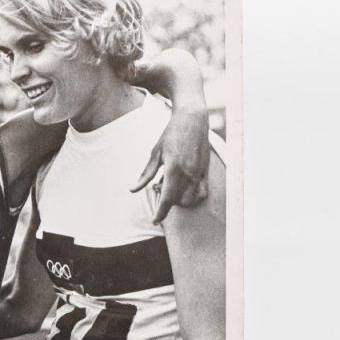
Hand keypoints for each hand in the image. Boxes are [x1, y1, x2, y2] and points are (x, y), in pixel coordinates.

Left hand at [131, 107, 209, 223]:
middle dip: (167, 202)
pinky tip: (184, 188)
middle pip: (177, 202)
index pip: (167, 199)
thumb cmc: (171, 134)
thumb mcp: (155, 153)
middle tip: (159, 187)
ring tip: (171, 186)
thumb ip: (145, 174)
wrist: (192, 119)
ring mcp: (200, 173)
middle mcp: (189, 173)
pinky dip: (193, 197)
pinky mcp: (206, 171)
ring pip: (190, 200)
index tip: (155, 220)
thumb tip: (132, 190)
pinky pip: (202, 194)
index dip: (160, 213)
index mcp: (173, 169)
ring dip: (179, 200)